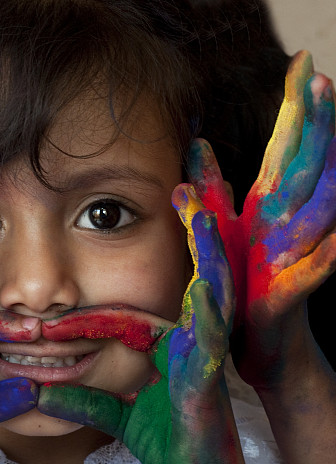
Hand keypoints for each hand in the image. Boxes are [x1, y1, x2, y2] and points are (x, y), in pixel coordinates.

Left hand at [38, 192, 258, 463]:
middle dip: (205, 211)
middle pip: (199, 257)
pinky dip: (211, 302)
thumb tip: (35, 387)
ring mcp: (204, 345)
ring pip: (213, 282)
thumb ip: (76, 393)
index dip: (178, 226)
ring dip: (210, 241)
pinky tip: (206, 278)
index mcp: (168, 325)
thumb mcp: (108, 404)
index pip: (171, 261)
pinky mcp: (211, 370)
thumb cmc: (162, 437)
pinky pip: (212, 329)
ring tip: (202, 200)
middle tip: (198, 163)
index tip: (173, 181)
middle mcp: (191, 326)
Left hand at [182, 51, 335, 385]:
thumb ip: (209, 189)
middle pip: (306, 170)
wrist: (260, 345)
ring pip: (316, 216)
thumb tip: (196, 147)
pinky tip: (335, 243)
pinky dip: (320, 261)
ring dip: (331, 184)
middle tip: (326, 82)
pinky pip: (305, 277)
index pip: (285, 151)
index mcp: (268, 209)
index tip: (304, 63)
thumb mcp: (220, 232)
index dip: (295, 111)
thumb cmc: (242, 287)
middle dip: (317, 128)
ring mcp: (292, 259)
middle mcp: (285, 227)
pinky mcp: (286, 297)